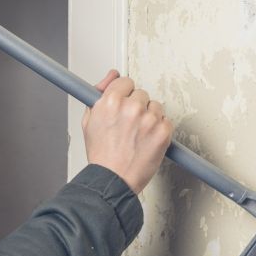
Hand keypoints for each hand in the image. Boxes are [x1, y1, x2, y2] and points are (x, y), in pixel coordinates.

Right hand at [83, 70, 172, 193]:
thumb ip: (98, 92)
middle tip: (129, 126)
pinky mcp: (163, 132)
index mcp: (111, 101)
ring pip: (155, 106)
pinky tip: (147, 141)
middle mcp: (131, 107)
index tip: (123, 105)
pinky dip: (159, 130)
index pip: (125, 82)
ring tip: (138, 135)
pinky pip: (166, 121)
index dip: (124, 95)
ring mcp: (149, 119)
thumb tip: (111, 75)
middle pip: (141, 94)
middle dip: (136, 107)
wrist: (113, 180)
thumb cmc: (101, 155)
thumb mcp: (89, 120)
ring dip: (149, 117)